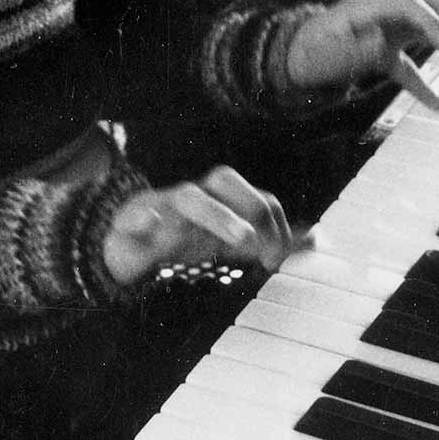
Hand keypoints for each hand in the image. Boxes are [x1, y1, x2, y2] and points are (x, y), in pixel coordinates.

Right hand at [101, 166, 293, 287]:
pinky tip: (151, 223)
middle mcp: (195, 200)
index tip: (281, 258)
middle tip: (265, 246)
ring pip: (188, 197)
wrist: (125, 248)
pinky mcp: (128, 227)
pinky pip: (131, 217)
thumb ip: (268, 240)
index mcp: (220, 203)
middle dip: (251, 208)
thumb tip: (313, 240)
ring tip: (240, 237)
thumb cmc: (181, 239)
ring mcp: (163, 209)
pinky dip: (142, 219)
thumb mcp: (228, 242)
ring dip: (216, 214)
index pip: (256, 197)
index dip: (275, 222)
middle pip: (225, 181)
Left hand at [285, 0, 438, 113]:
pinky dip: (427, 83)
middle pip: (429, 6)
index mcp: (370, 9)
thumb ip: (357, 47)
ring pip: (428, 29)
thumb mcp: (328, 50)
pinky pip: (410, 65)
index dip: (433, 23)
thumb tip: (384, 44)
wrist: (290, 59)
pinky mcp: (383, 53)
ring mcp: (384, 32)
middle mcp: (382, 15)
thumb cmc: (307, 52)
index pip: (412, 5)